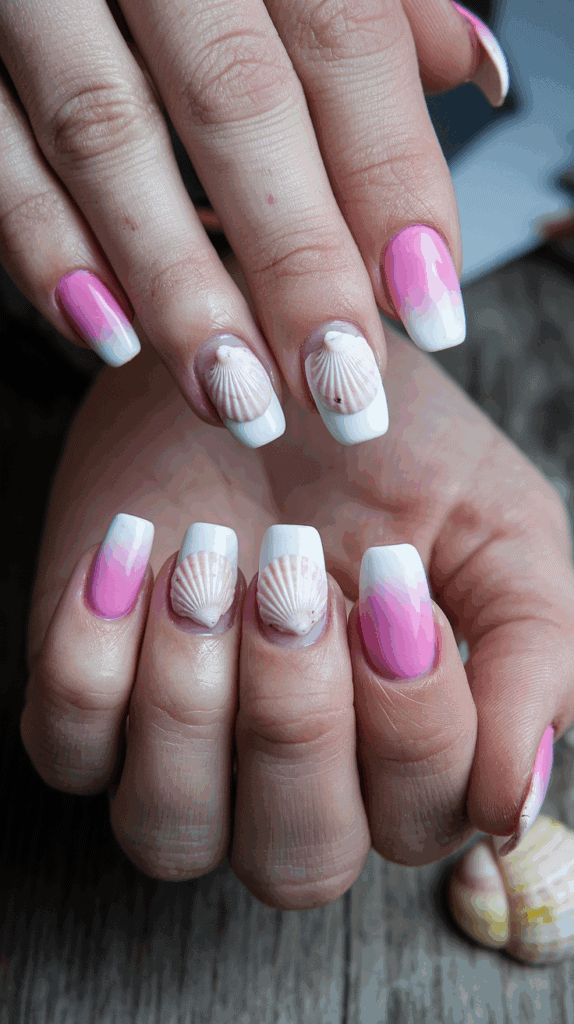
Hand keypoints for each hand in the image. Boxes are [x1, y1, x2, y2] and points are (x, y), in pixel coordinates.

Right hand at [0, 0, 507, 447]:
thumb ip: (377, 5)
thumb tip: (471, 69)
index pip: (344, 41)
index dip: (392, 180)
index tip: (428, 306)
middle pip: (237, 102)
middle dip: (298, 261)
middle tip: (342, 386)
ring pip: (108, 135)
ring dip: (179, 286)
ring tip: (239, 396)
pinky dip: (47, 247)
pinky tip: (108, 335)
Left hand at [21, 265, 573, 906]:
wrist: (266, 359)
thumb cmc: (390, 449)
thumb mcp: (500, 529)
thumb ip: (532, 657)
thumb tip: (510, 805)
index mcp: (403, 750)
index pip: (422, 817)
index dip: (413, 719)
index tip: (394, 576)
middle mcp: (291, 774)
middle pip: (297, 858)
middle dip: (296, 719)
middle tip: (292, 575)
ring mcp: (183, 748)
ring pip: (171, 831)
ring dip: (190, 698)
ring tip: (207, 560)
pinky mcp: (89, 699)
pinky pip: (67, 747)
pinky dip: (92, 660)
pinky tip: (130, 556)